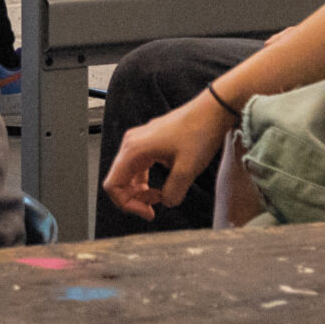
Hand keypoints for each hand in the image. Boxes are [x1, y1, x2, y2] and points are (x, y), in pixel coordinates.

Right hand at [101, 90, 237, 221]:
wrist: (212, 111)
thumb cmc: (199, 133)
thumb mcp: (188, 170)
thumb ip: (173, 192)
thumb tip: (167, 202)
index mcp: (134, 150)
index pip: (113, 184)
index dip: (127, 204)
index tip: (148, 212)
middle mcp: (131, 145)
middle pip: (118, 180)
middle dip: (134, 198)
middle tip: (155, 208)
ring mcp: (139, 142)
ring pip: (128, 174)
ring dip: (141, 190)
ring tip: (162, 197)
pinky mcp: (148, 142)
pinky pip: (138, 167)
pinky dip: (146, 180)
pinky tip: (164, 184)